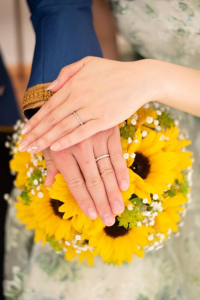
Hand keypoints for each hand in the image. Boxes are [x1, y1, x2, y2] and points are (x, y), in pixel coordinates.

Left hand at [19, 57, 158, 152]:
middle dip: (36, 133)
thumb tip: (50, 88)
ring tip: (33, 149)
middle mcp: (80, 96)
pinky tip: (56, 147)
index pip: (49, 105)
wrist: (140, 79)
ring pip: (63, 126)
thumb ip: (67, 73)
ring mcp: (92, 108)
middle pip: (52, 118)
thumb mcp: (88, 63)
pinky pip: (82, 131)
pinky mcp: (105, 120)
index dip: (36, 119)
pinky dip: (68, 140)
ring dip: (46, 139)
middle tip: (24, 145)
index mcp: (74, 84)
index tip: (25, 131)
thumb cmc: (114, 71)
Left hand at [43, 126, 128, 226]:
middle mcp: (79, 147)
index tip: (92, 216)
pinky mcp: (109, 131)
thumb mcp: (50, 143)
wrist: (72, 95)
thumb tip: (48, 184)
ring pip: (106, 171)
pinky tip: (125, 186)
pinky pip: (117, 154)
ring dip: (113, 192)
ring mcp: (96, 139)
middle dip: (101, 202)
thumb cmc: (57, 125)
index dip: (83, 200)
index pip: (75, 183)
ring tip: (119, 209)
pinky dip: (122, 171)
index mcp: (62, 153)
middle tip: (109, 220)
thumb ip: (50, 164)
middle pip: (92, 181)